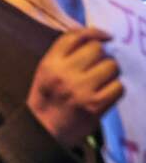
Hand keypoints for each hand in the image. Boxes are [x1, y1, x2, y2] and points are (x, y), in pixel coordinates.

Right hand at [27, 28, 123, 148]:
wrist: (44, 130)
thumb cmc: (48, 98)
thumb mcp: (47, 71)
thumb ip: (65, 54)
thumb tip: (97, 39)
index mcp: (50, 63)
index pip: (75, 36)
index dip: (94, 32)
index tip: (106, 36)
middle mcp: (64, 73)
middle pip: (96, 49)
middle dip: (103, 55)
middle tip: (100, 66)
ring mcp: (81, 89)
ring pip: (111, 66)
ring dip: (111, 71)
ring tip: (103, 80)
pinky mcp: (95, 105)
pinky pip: (119, 87)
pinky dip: (116, 89)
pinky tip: (106, 93)